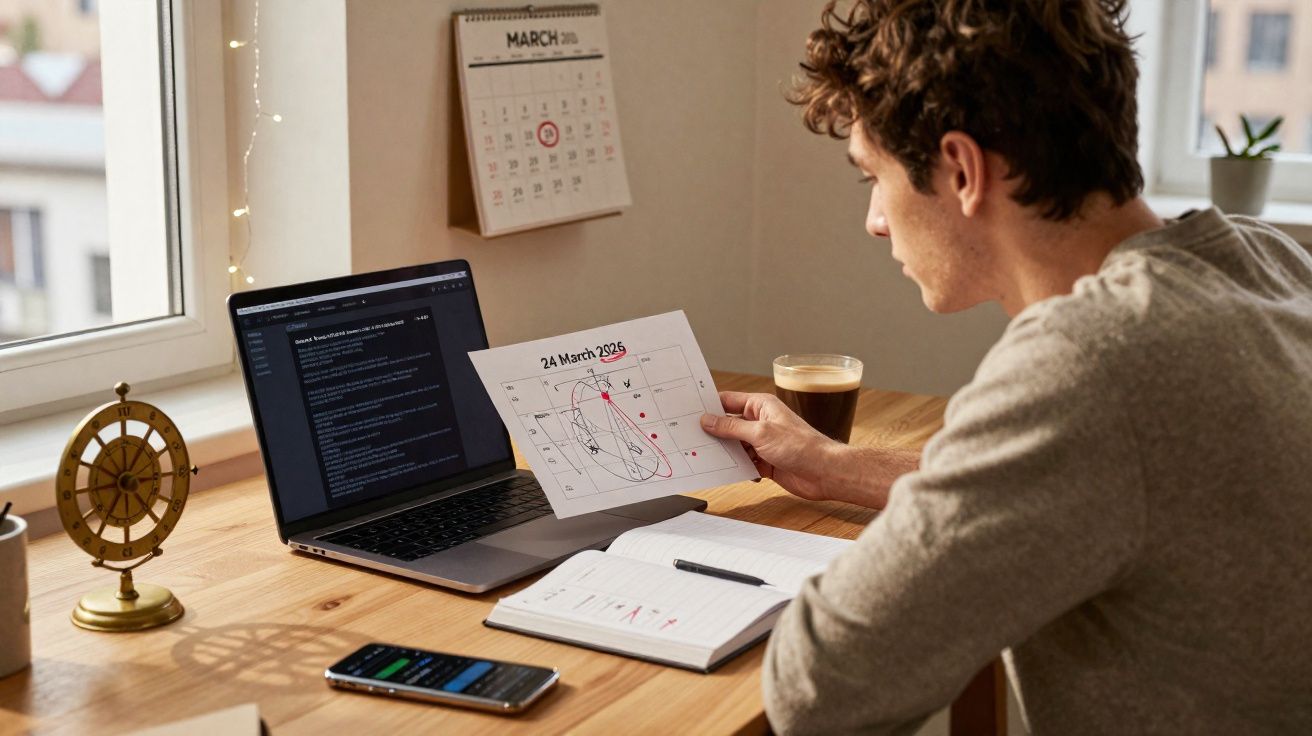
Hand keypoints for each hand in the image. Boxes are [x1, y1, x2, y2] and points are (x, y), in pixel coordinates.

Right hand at [700, 391, 839, 501]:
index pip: (728, 401)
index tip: (690, 411)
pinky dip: (737, 468)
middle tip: (691, 438)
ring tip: (705, 457)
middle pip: (728, 425)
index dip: (709, 405)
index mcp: (761, 406)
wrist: (824, 472)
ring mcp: (763, 442)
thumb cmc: (801, 446)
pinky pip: (744, 463)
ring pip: (734, 445)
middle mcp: (761, 422)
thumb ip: (731, 428)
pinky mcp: (765, 461)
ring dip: (724, 452)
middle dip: (713, 432)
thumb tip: (708, 420)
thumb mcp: (760, 433)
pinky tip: (730, 472)